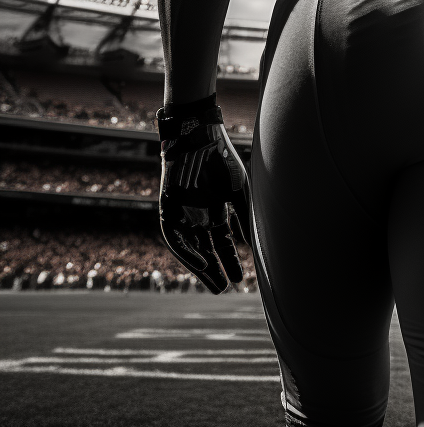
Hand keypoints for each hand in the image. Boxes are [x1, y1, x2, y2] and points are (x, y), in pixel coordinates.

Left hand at [157, 101, 251, 294]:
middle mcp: (199, 216)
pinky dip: (188, 253)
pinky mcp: (168, 210)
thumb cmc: (221, 160)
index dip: (231, 261)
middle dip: (216, 270)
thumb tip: (252, 244)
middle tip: (225, 289)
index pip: (223, 243)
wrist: (200, 137)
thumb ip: (244, 218)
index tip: (241, 280)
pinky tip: (202, 264)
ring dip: (202, 268)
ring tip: (216, 286)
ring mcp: (184, 214)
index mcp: (217, 211)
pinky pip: (176, 238)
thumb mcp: (238, 192)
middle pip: (206, 250)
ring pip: (192, 248)